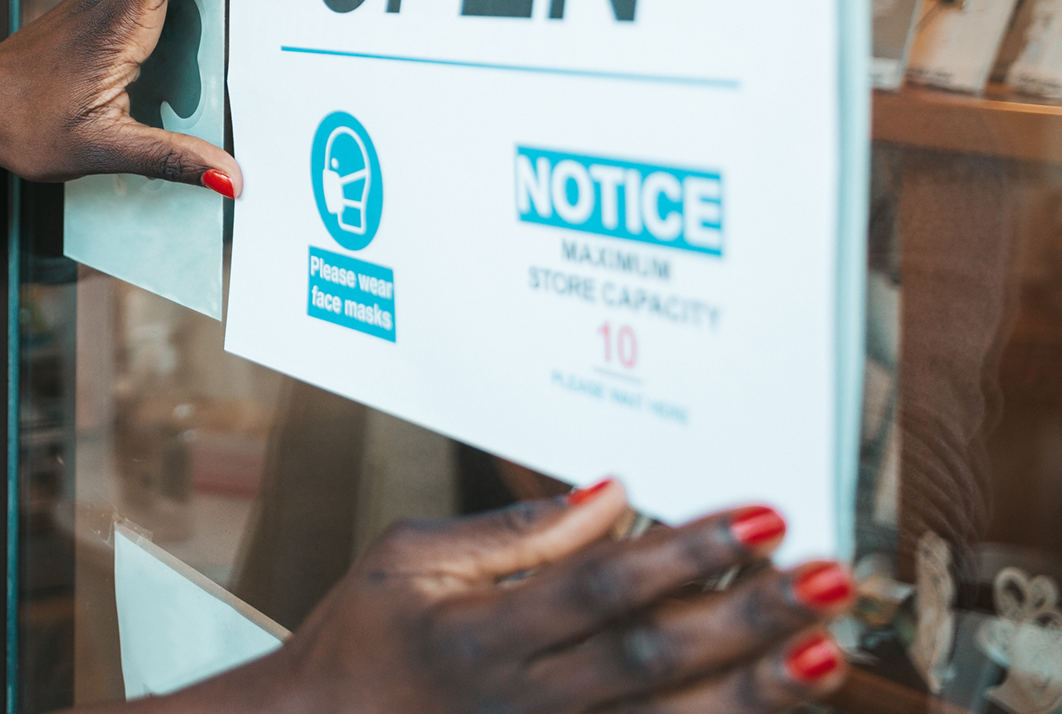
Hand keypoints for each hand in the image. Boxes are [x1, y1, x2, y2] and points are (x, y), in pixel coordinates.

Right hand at [154, 482, 851, 713]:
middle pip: (653, 658)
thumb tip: (610, 494)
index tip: (759, 516)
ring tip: (825, 651)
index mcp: (477, 636)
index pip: (601, 586)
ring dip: (754, 691)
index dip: (685, 552)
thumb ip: (512, 531)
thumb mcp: (405, 561)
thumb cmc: (359, 640)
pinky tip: (771, 709)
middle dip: (747, 617)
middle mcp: (521, 703)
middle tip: (828, 578)